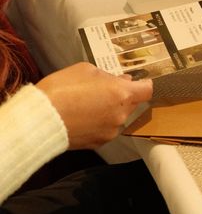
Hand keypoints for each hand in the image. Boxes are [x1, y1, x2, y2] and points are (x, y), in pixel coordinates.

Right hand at [36, 62, 151, 148]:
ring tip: (87, 102)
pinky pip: (105, 129)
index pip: (147, 90)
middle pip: (131, 103)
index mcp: (122, 94)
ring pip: (117, 116)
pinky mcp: (98, 144)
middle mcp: (120, 115)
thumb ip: (107, 75)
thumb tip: (120, 81)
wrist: (41, 119)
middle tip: (102, 88)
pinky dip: (99, 122)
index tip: (139, 81)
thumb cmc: (63, 89)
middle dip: (121, 95)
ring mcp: (110, 132)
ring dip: (109, 109)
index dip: (144, 84)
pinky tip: (82, 116)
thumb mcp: (86, 70)